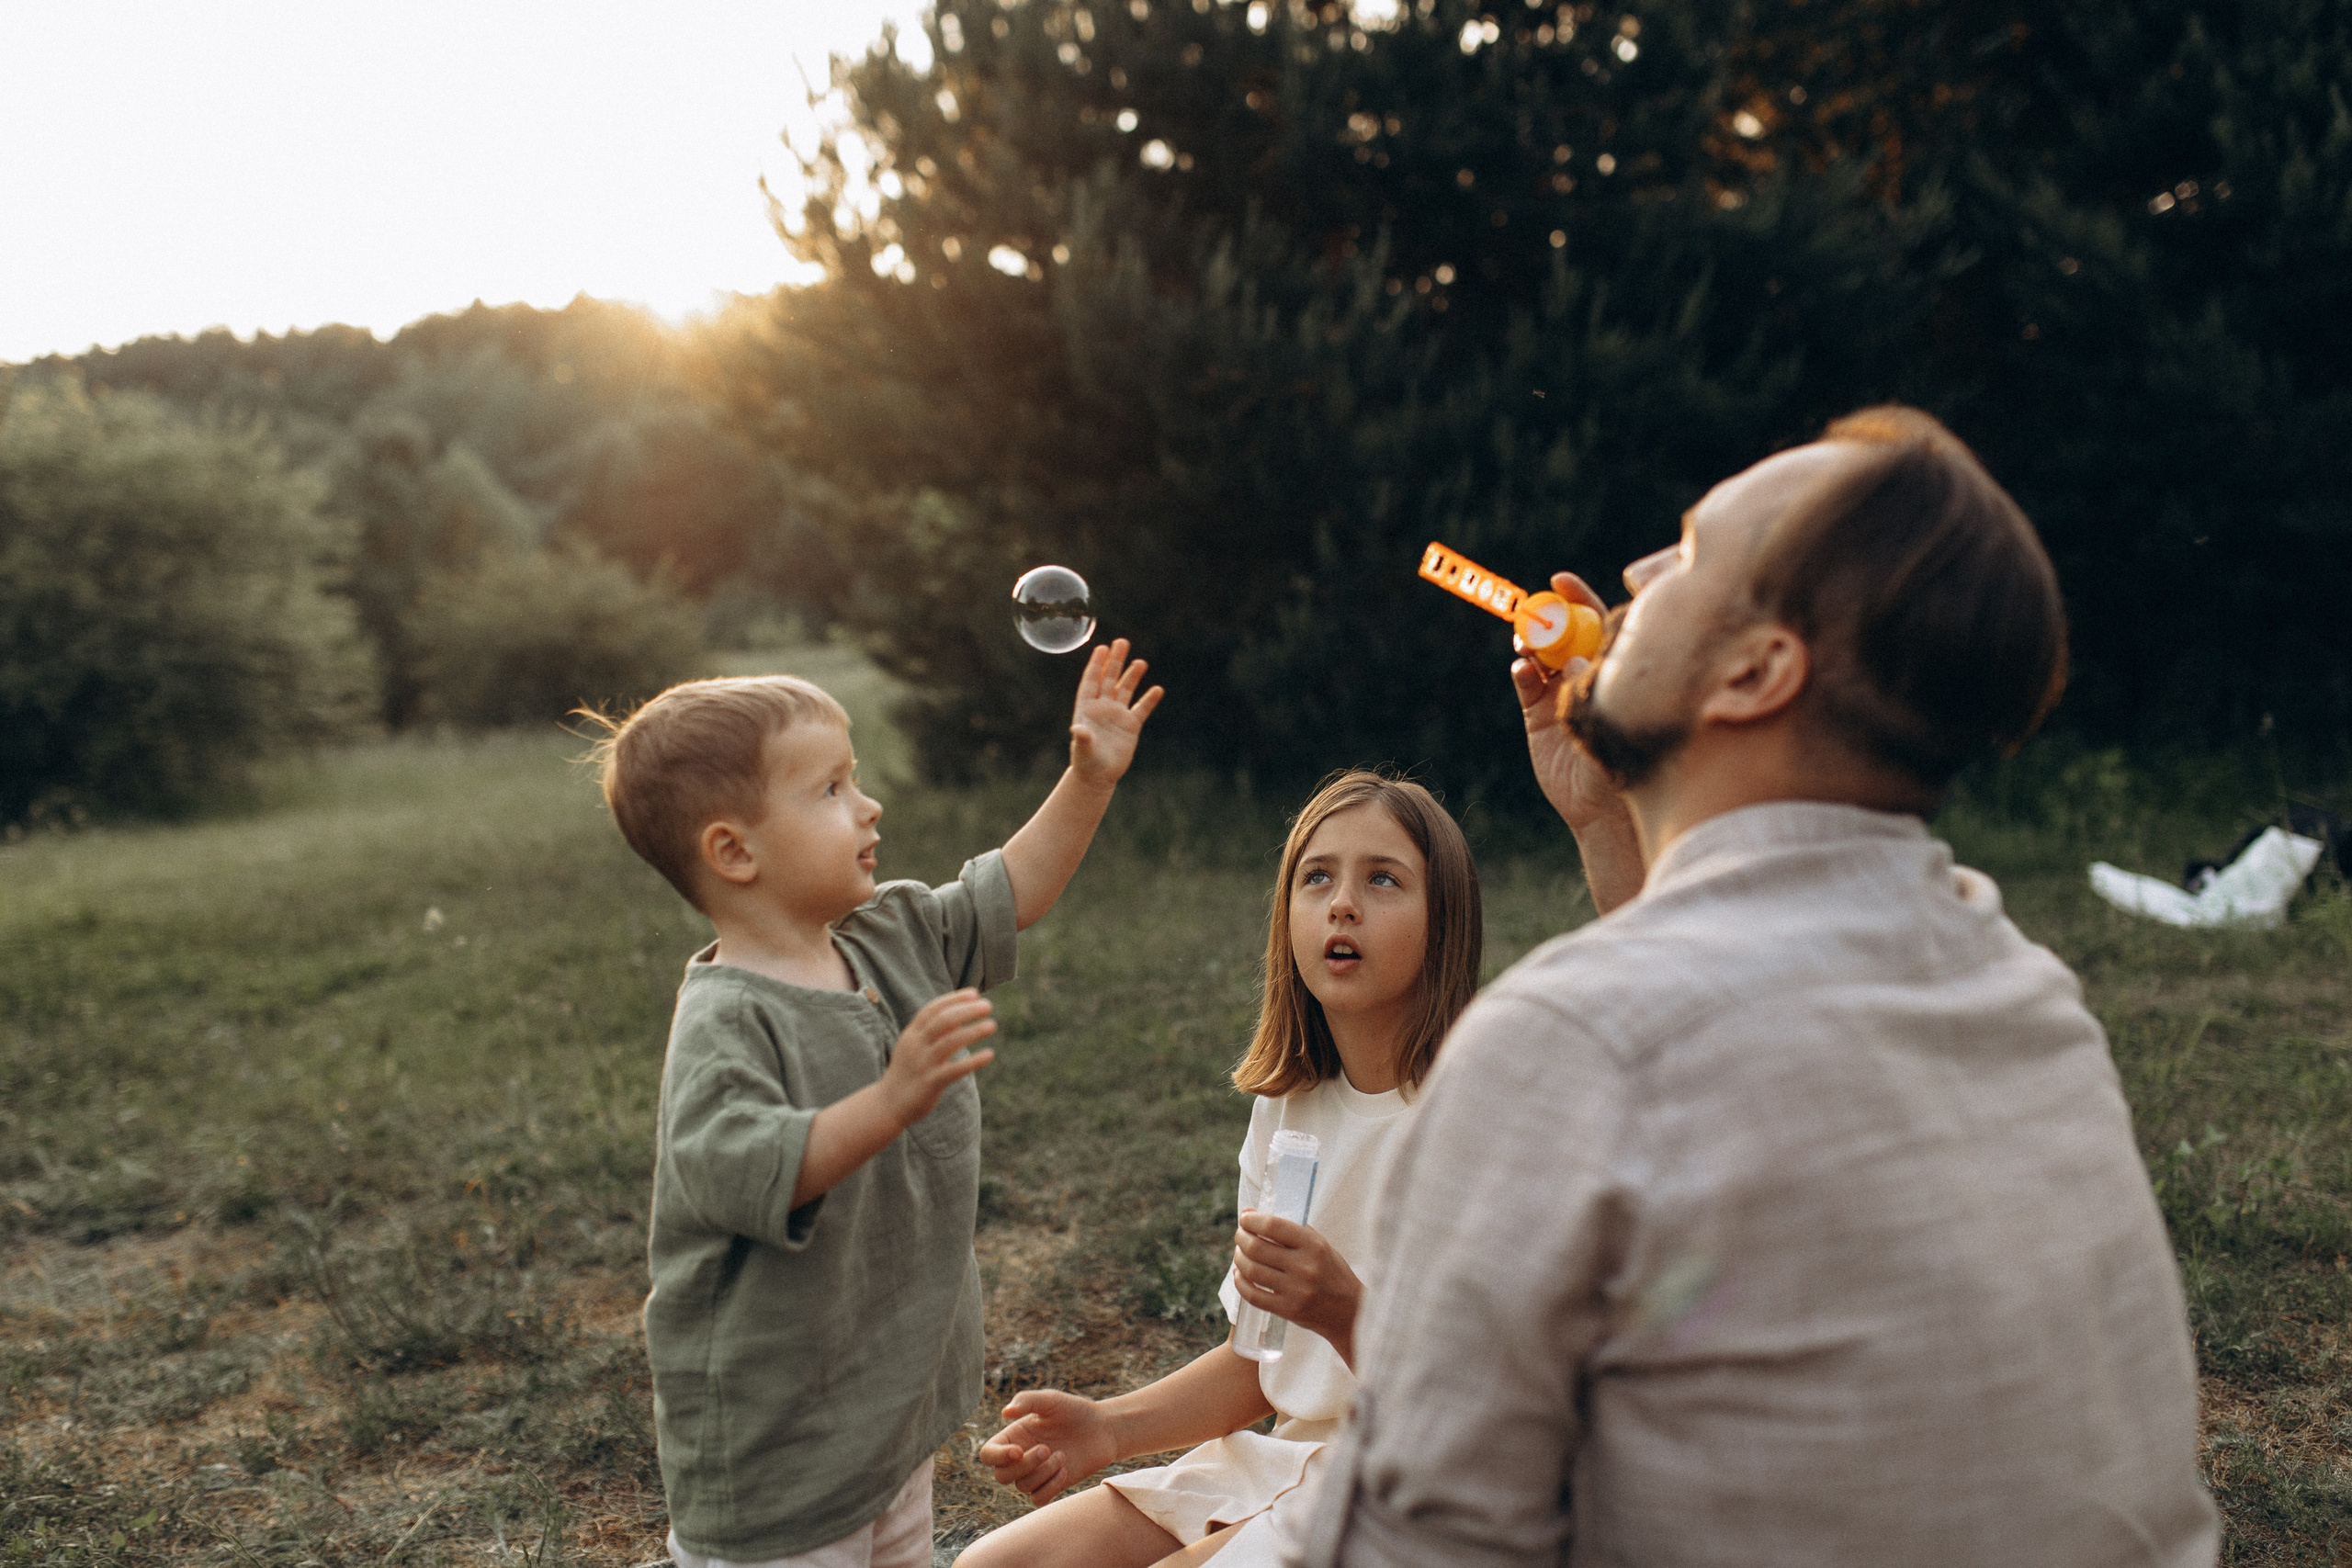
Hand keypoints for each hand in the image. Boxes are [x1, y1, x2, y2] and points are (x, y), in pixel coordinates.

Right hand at [880, 989, 995, 1127]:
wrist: (887, 1105)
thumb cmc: (907, 1073)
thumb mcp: (914, 1048)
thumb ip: (933, 1032)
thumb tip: (959, 1018)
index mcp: (911, 1034)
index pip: (933, 1009)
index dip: (954, 999)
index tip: (975, 993)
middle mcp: (916, 1045)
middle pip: (943, 1020)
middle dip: (966, 1010)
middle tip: (988, 1006)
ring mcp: (923, 1064)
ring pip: (950, 1042)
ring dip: (973, 1031)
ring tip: (992, 1025)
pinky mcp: (930, 1083)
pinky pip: (955, 1069)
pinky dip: (973, 1061)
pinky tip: (989, 1054)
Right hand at [976, 1389, 1118, 1504]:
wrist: (1102, 1428)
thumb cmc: (1074, 1411)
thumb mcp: (1051, 1400)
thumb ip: (1027, 1401)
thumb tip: (1005, 1412)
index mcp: (1013, 1437)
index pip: (988, 1455)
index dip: (997, 1456)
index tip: (1018, 1451)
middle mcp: (1020, 1457)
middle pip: (1001, 1476)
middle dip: (1024, 1465)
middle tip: (1047, 1449)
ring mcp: (1035, 1473)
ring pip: (1022, 1486)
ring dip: (1043, 1473)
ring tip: (1062, 1455)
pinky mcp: (1051, 1486)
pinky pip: (1038, 1499)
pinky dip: (1050, 1488)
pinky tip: (1065, 1471)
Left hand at [1068, 638, 1163, 787]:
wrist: (1098, 776)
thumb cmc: (1085, 761)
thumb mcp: (1083, 749)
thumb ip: (1082, 737)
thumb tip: (1077, 729)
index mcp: (1087, 708)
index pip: (1091, 681)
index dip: (1096, 664)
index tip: (1102, 647)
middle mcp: (1102, 708)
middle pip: (1109, 679)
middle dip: (1115, 661)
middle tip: (1122, 641)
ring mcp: (1117, 715)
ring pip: (1125, 690)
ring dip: (1132, 676)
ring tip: (1140, 662)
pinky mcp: (1131, 726)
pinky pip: (1141, 709)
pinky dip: (1149, 700)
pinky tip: (1157, 689)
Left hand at [1233, 1213, 1362, 1363]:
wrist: (1349, 1311)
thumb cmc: (1331, 1272)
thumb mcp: (1320, 1245)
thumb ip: (1289, 1229)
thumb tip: (1250, 1212)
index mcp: (1314, 1246)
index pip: (1273, 1226)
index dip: (1252, 1220)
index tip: (1245, 1218)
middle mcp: (1304, 1267)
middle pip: (1257, 1248)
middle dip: (1241, 1237)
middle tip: (1240, 1235)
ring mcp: (1295, 1291)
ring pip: (1252, 1270)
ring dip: (1239, 1258)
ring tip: (1240, 1253)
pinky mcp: (1287, 1310)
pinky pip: (1253, 1295)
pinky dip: (1240, 1282)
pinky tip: (1239, 1274)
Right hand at [1513, 572, 1626, 835]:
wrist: (1600, 806)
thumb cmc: (1625, 758)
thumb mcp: (1614, 717)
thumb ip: (1597, 686)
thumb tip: (1577, 659)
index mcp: (1608, 667)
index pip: (1595, 621)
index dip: (1578, 598)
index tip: (1560, 580)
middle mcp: (1582, 673)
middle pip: (1561, 632)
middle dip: (1546, 616)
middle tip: (1534, 610)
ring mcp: (1558, 691)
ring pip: (1539, 653)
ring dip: (1530, 642)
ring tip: (1526, 644)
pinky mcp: (1536, 712)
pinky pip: (1525, 683)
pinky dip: (1521, 672)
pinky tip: (1523, 671)